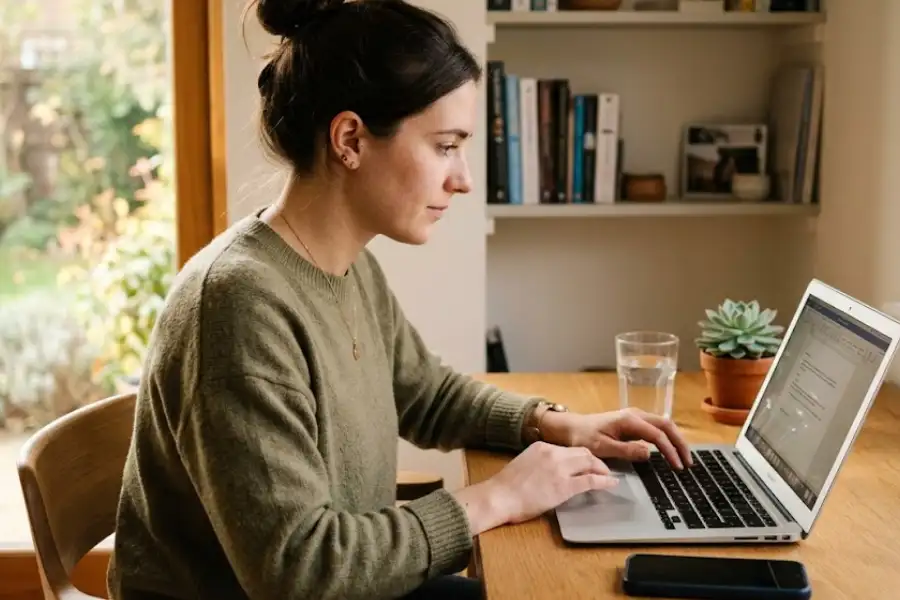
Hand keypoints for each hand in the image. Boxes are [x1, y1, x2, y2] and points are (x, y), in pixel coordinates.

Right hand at [452, 442, 617, 533]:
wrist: (499, 496)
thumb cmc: (506, 487)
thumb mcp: (525, 464)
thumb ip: (540, 463)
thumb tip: (552, 472)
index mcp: (542, 447)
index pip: (569, 448)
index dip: (582, 456)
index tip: (587, 462)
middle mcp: (553, 453)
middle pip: (583, 452)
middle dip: (596, 461)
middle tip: (602, 470)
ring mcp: (560, 469)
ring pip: (589, 462)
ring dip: (602, 469)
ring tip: (608, 476)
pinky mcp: (565, 486)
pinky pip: (591, 480)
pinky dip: (604, 481)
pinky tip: (611, 484)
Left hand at [542, 408, 692, 469]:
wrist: (570, 427)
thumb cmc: (583, 437)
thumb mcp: (602, 447)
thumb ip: (626, 450)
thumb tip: (649, 453)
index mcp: (629, 420)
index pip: (657, 435)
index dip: (670, 451)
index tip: (677, 466)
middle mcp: (635, 415)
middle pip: (666, 425)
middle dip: (680, 443)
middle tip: (688, 463)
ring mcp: (635, 417)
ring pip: (663, 425)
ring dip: (675, 440)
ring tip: (684, 458)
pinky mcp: (633, 423)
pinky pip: (656, 428)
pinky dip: (667, 438)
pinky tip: (671, 450)